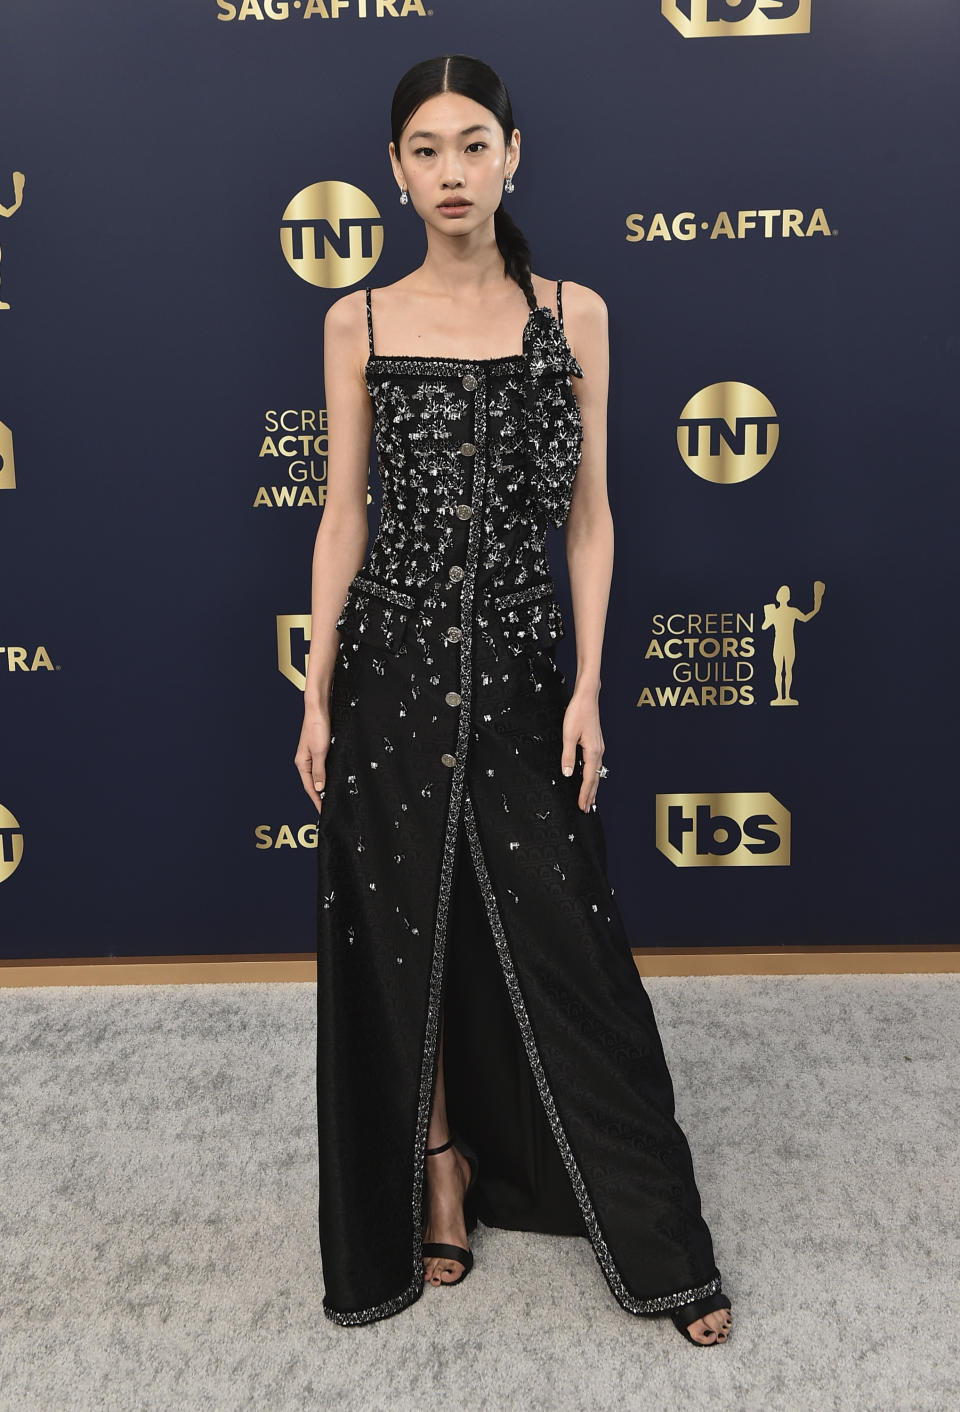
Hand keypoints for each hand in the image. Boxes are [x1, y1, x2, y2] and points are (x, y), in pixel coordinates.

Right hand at [295, 707, 331, 812]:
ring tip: (330, 796)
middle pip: (312, 783)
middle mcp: (305, 760)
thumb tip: (319, 788)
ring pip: (318, 775)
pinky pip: (323, 766)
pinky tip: (333, 778)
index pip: (309, 787)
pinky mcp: (319, 748)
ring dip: (323, 785)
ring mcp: (312, 754)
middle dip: (319, 795)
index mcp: (302, 762)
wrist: (320, 708)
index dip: (316, 800)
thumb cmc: (317, 727)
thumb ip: (319, 771)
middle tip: (328, 807)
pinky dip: (327, 774)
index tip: (322, 811)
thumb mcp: (320, 752)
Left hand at [560, 690, 604, 811]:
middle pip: (595, 778)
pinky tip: (589, 778)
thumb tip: (567, 774)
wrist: (587, 697)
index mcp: (593, 752)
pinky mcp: (595, 744)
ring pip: (596, 772)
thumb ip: (567, 756)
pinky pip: (595, 765)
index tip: (582, 806)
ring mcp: (598, 747)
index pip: (589, 779)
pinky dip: (592, 776)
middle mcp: (598, 751)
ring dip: (592, 787)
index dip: (585, 794)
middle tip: (586, 808)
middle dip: (590, 795)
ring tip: (589, 799)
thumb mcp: (568, 735)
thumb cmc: (578, 713)